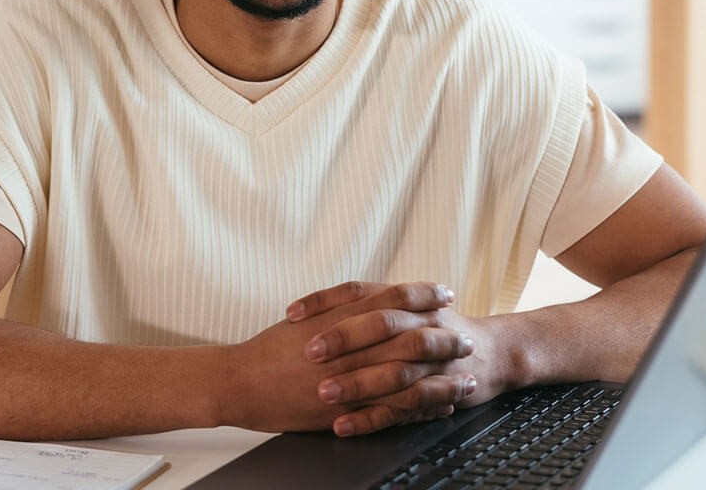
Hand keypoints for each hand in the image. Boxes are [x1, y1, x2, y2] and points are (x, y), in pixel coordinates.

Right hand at [223, 282, 472, 433]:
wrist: (240, 382)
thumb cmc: (268, 350)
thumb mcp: (306, 318)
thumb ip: (339, 306)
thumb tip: (369, 298)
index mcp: (341, 318)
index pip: (393, 299)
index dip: (423, 294)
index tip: (444, 293)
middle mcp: (349, 347)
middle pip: (410, 338)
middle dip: (442, 337)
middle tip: (465, 336)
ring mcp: (350, 380)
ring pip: (409, 378)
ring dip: (440, 379)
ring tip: (465, 380)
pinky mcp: (347, 410)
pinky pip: (393, 411)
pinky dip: (419, 409)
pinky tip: (437, 408)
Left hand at [290, 281, 511, 435]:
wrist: (493, 353)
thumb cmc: (437, 328)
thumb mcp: (406, 307)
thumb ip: (367, 305)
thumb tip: (312, 310)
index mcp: (407, 299)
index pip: (360, 291)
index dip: (325, 301)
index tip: (292, 315)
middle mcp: (422, 322)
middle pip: (382, 323)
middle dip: (344, 338)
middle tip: (309, 352)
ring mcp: (433, 359)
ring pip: (395, 368)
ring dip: (357, 381)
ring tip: (323, 392)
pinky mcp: (438, 391)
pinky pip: (404, 407)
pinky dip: (371, 418)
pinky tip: (343, 425)